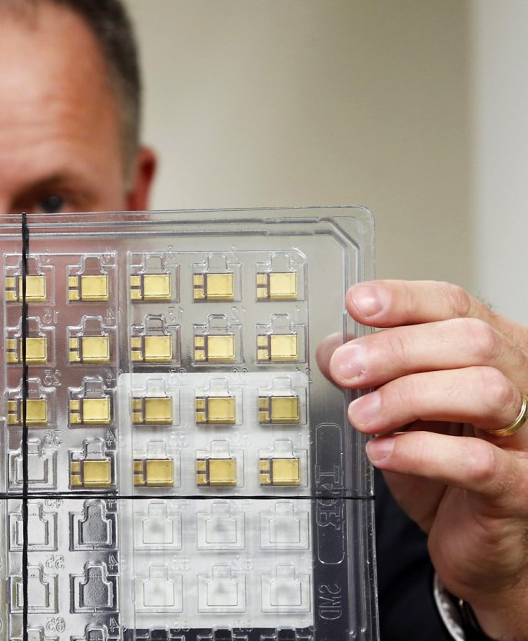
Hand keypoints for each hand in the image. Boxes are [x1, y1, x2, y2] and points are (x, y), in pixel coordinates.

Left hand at [327, 280, 527, 639]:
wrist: (476, 544)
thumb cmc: (444, 471)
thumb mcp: (400, 412)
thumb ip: (373, 377)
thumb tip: (335, 349)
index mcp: (495, 354)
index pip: (457, 305)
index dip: (406, 300)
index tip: (359, 303)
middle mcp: (523, 385)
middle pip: (472, 340)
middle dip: (397, 349)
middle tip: (346, 370)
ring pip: (486, 390)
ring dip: (409, 397)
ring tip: (363, 417)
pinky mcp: (519, 489)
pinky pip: (477, 460)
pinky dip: (419, 451)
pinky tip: (383, 452)